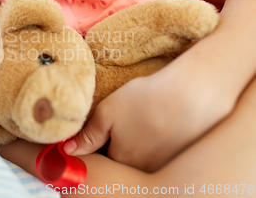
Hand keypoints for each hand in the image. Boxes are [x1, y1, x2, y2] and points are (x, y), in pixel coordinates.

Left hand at [62, 61, 233, 171]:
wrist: (193, 93)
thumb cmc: (147, 100)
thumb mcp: (108, 112)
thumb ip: (88, 134)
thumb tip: (69, 151)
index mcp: (121, 160)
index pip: (104, 159)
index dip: (103, 142)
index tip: (108, 127)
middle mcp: (144, 169)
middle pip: (125, 160)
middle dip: (122, 144)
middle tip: (131, 121)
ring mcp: (166, 165)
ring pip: (146, 157)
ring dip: (143, 144)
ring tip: (149, 120)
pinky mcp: (184, 157)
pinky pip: (166, 154)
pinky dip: (162, 142)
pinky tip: (165, 123)